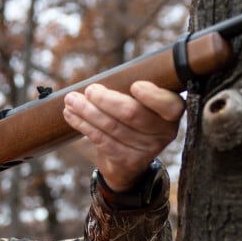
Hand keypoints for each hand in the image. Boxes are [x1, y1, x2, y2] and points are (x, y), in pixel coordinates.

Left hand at [62, 81, 183, 190]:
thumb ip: (129, 90)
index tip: (135, 86)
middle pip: (132, 114)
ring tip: (71, 100)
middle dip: (106, 100)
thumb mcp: (140, 103)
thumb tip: (99, 79)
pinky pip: (101, 140)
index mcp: (170, 112)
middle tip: (89, 90)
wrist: (128, 161)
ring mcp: (146, 150)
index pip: (168, 104)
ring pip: (112, 126)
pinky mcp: (127, 161)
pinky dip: (83, 125)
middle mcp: (164, 132)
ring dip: (87, 111)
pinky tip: (71, 115)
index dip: (152, 96)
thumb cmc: (132, 119)